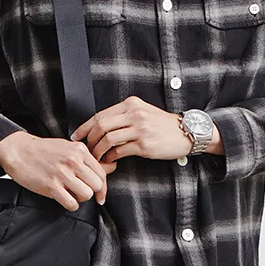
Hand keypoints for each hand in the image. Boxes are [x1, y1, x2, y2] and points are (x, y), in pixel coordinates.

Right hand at [0, 131, 117, 209]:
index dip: (103, 187)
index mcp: (79, 151)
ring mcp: (62, 174)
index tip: (99, 195)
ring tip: (70, 193)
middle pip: (97, 185)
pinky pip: (71, 204)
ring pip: (86, 195)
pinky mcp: (51, 186)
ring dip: (80, 198)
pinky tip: (63, 198)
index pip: (102, 173)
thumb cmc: (43, 150)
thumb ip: (88, 159)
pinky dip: (70, 205)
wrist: (18, 150)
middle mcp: (73, 161)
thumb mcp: (69, 148)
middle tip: (80, 192)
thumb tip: (112, 167)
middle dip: (91, 192)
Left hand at [70, 95, 196, 162]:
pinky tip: (110, 161)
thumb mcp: (143, 112)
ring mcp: (140, 129)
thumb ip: (124, 116)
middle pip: (100, 126)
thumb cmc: (163, 125)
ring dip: (98, 151)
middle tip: (86, 150)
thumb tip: (100, 127)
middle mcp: (134, 114)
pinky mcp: (144, 144)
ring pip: (108, 139)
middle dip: (90, 140)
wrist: (187, 133)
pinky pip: (119, 151)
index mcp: (131, 104)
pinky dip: (110, 158)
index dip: (85, 127)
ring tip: (97, 158)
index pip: (100, 114)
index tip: (77, 136)